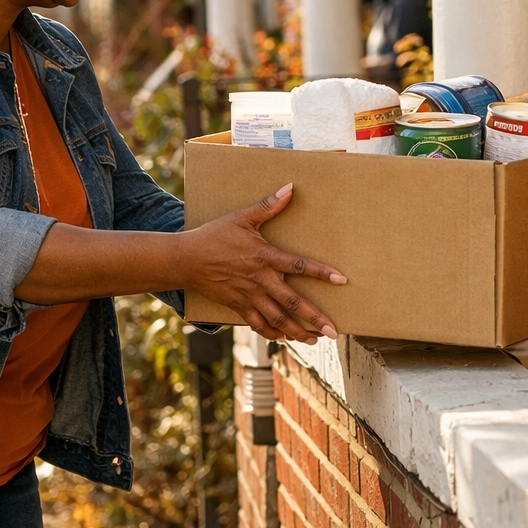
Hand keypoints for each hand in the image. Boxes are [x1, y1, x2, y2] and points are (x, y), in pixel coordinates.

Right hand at [182, 184, 345, 341]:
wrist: (186, 259)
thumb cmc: (214, 235)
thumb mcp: (242, 218)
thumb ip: (268, 206)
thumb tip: (290, 187)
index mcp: (265, 257)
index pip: (299, 266)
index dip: (322, 273)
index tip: (341, 280)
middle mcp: (260, 280)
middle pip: (292, 302)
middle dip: (315, 318)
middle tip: (334, 332)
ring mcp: (249, 296)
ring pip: (277, 319)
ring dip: (298, 331)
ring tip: (315, 340)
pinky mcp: (238, 306)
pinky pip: (258, 324)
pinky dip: (272, 333)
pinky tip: (285, 338)